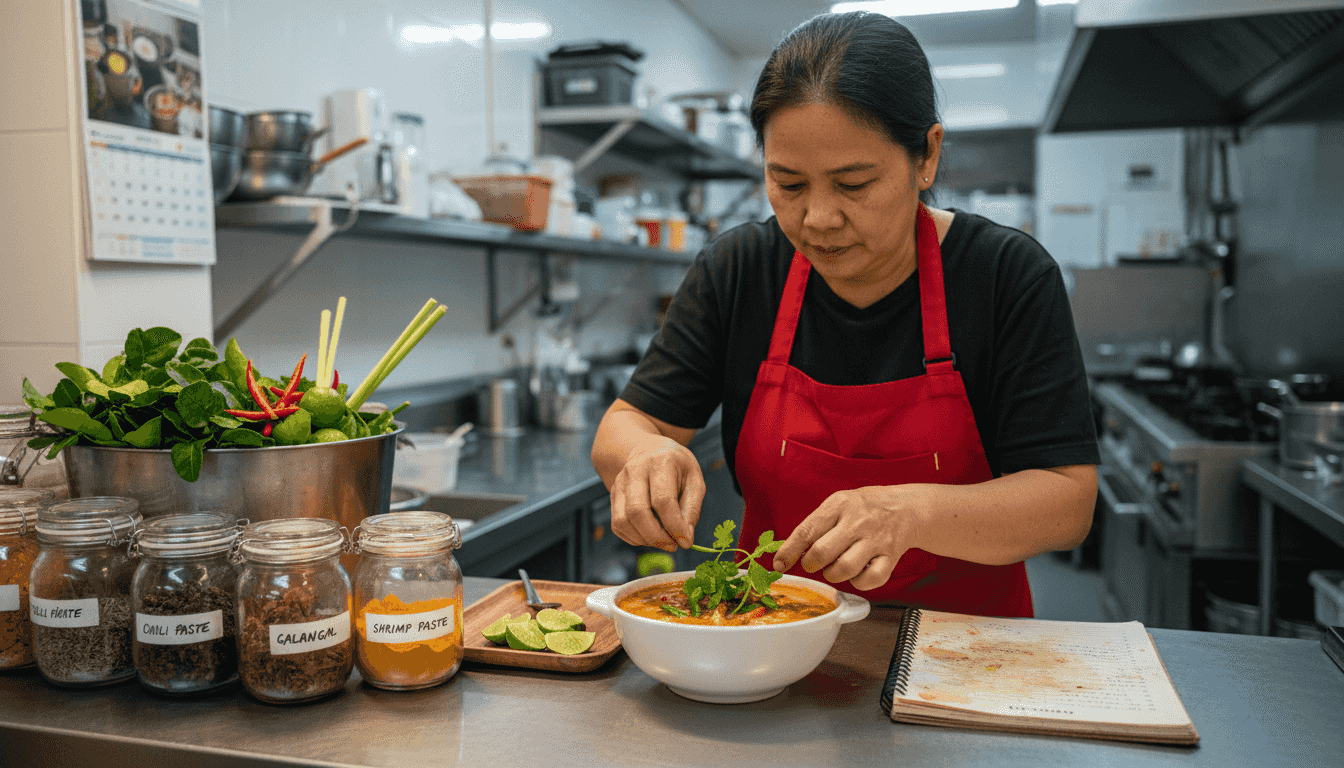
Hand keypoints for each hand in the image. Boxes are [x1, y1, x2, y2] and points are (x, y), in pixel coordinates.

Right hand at [609, 436, 705, 551]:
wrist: (650, 449)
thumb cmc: (677, 467)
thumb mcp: (694, 480)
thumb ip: (692, 509)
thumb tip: (685, 538)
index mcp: (660, 462)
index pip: (663, 500)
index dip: (674, 525)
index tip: (686, 542)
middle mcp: (635, 470)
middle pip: (637, 511)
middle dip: (656, 536)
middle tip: (672, 546)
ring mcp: (620, 482)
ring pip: (622, 521)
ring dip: (644, 539)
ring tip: (662, 541)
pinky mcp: (612, 495)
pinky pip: (617, 525)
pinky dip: (633, 537)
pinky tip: (649, 535)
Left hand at [772, 485, 928, 590]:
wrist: (906, 508)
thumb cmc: (864, 508)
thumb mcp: (837, 504)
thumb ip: (815, 526)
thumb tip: (787, 553)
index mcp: (839, 505)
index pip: (806, 531)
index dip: (788, 551)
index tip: (779, 564)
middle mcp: (858, 522)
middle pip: (822, 553)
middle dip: (810, 564)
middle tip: (813, 563)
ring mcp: (876, 540)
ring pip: (843, 569)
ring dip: (832, 575)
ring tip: (834, 567)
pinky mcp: (890, 557)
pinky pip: (869, 580)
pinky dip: (858, 583)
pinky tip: (856, 573)